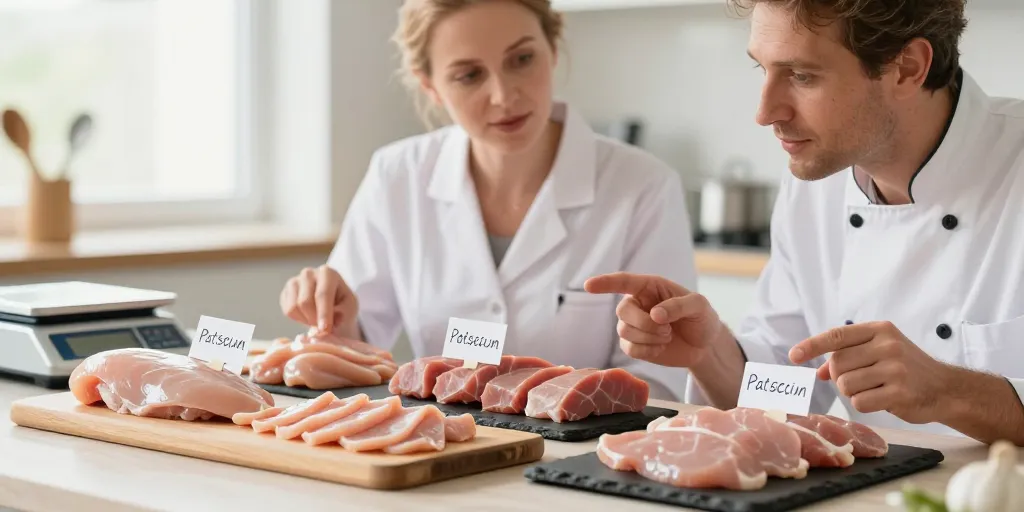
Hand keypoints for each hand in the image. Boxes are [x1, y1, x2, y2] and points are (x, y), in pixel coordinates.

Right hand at [279, 264, 358, 336]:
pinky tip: (308, 316)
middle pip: (305, 302)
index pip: (323, 294)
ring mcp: (294, 281)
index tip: (325, 329)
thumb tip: (332, 321)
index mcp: (328, 273)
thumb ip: (343, 313)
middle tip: (324, 326)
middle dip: (314, 319)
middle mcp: (308, 273)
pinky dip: (298, 319)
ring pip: (294, 307)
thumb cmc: (342, 304)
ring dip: (306, 320)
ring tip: (317, 319)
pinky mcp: (285, 291)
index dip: (323, 314)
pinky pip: (287, 311)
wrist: (331, 302)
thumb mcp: (350, 307)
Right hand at [583, 272, 725, 367]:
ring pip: (624, 331)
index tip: (588, 286)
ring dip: (648, 338)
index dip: (605, 283)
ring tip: (667, 337)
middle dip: (643, 323)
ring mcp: (634, 325)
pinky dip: (646, 351)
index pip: (623, 282)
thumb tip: (655, 314)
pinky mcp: (635, 345)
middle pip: (622, 311)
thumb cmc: (702, 318)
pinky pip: (629, 348)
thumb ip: (678, 305)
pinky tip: (660, 348)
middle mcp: (638, 304)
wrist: (705, 345)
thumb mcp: (699, 305)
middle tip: (667, 329)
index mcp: (650, 287)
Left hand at [790, 321, 951, 423]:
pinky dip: (864, 404)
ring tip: (874, 389)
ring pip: (845, 385)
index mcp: (880, 330)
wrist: (946, 388)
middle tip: (860, 380)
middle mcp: (887, 345)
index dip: (812, 346)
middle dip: (839, 377)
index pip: (837, 335)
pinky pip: (859, 402)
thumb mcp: (879, 353)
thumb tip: (815, 371)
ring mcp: (895, 368)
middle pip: (837, 365)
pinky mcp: (899, 392)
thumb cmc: (906, 369)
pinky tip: (882, 399)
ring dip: (852, 392)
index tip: (793, 356)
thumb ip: (848, 356)